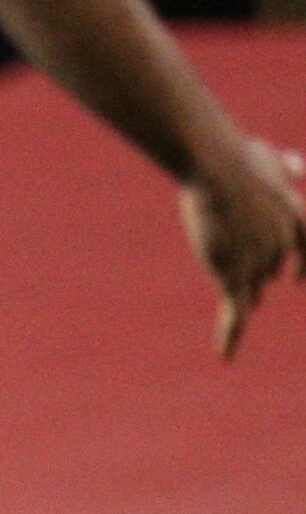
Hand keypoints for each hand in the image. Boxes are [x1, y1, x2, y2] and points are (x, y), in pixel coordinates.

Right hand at [181, 137, 305, 359]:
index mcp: (297, 219)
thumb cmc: (238, 156)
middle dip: (248, 260)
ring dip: (230, 267)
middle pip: (266, 268)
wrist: (219, 169)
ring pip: (246, 282)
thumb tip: (297, 166)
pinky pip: (236, 313)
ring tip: (216, 237)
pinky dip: (231, 336)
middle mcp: (284, 245)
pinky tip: (225, 357)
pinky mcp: (235, 273)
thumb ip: (283, 166)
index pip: (305, 251)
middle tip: (226, 236)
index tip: (298, 280)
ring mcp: (261, 262)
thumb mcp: (266, 155)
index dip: (303, 266)